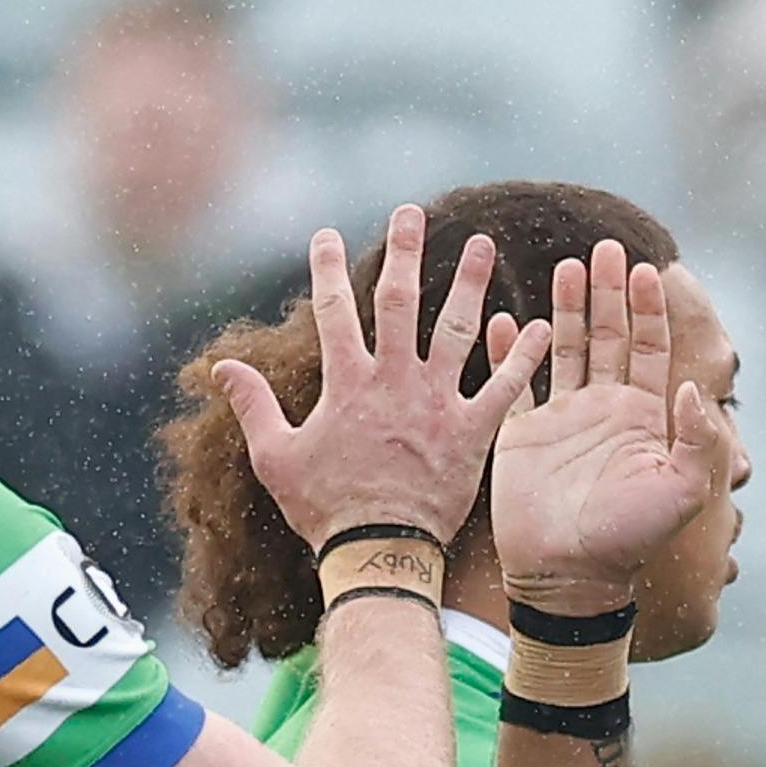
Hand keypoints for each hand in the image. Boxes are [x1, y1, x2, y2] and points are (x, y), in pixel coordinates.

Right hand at [214, 201, 523, 565]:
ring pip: (458, 329)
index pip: (334, 310)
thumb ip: (253, 406)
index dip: (327, 269)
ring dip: (471, 283)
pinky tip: (543, 326)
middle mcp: (395, 381)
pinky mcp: (471, 432)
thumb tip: (222, 366)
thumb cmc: (324, 511)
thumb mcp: (275, 458)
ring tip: (484, 244)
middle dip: (405, 251)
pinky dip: (524, 357)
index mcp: (347, 384)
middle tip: (413, 213)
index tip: (326, 236)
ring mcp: (436, 403)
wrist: (378, 553)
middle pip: (400, 301)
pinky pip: (504, 388)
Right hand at [488, 242, 728, 611]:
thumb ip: (697, 438)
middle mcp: (604, 411)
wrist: (569, 576)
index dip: (649, 309)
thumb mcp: (682, 491)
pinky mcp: (523, 434)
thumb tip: (692, 389)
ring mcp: (563, 421)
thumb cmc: (629, 540)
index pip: (650, 349)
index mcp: (643, 419)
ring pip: (567, 349)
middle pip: (610, 336)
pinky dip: (511, 349)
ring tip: (566, 264)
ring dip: (567, 307)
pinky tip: (505, 317)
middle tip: (605, 248)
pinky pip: (516, 383)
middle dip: (609, 292)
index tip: (646, 269)